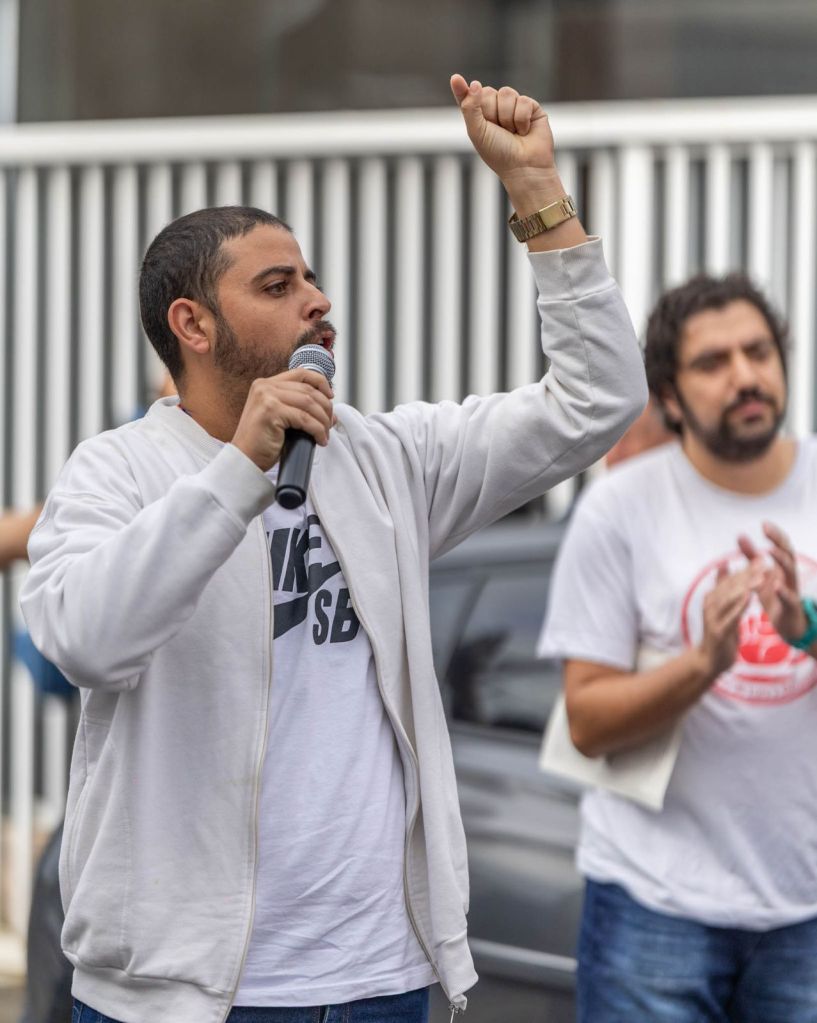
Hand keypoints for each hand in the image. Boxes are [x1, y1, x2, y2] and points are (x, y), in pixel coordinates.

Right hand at [231, 369, 333, 472]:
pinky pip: (305, 419)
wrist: (245, 460)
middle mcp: (264, 386)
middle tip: (330, 424)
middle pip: (308, 390)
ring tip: (325, 434)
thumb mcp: (281, 418)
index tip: (330, 397)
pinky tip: (320, 439)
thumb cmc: (262, 443)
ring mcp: (266, 397)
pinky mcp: (271, 411)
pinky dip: (317, 430)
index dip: (321, 382)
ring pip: (309, 404)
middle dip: (326, 408)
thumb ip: (299, 408)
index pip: (301, 374)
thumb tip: (330, 412)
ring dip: (323, 420)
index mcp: (265, 384)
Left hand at [450, 74, 554, 182]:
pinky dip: (521, 119)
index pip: (468, 97)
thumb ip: (470, 107)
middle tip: (499, 131)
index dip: (462, 89)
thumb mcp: (477, 132)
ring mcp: (514, 106)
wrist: (524, 167)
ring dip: (507, 117)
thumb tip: (475, 83)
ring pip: (506, 93)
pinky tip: (524, 131)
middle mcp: (496, 109)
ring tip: (513, 133)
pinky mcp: (531, 107)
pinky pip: (523, 101)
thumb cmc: (498, 153)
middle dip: (491, 113)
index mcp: (480, 116)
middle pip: (488, 92)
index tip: (455, 79)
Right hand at [696, 561, 758, 681]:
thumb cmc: (720, 632)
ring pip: (730, 598)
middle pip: (730, 586)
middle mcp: (710, 605)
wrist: (710, 660)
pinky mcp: (718, 631)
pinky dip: (740, 605)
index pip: (730, 579)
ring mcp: (712, 618)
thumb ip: (722, 587)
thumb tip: (723, 564)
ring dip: (745, 586)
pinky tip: (750, 597)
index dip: (745, 568)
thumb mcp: (721, 608)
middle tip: (762, 562)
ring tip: (759, 576)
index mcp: (711, 598)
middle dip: (747, 573)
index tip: (760, 558)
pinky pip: (731, 616)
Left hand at [738, 522, 806, 641]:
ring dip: (781, 560)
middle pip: (788, 553)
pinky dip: (783, 591)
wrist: (788, 624)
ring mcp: (792, 589)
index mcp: (782, 566)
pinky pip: (789, 598)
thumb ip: (751, 556)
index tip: (763, 523)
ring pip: (791, 572)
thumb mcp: (760, 574)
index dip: (774, 534)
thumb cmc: (773, 596)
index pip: (782, 545)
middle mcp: (789, 575)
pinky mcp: (791, 606)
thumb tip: (740, 535)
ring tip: (769, 551)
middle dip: (778, 540)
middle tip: (766, 529)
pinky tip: (775, 585)